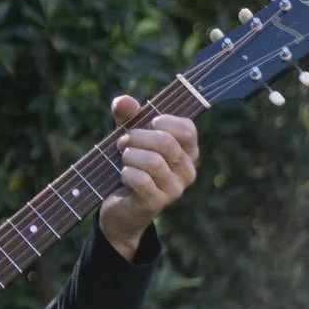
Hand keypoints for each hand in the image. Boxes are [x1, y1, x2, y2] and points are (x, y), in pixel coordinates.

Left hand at [99, 95, 199, 257]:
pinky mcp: (157, 202)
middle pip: (166, 143)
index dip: (164, 121)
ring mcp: (175, 189)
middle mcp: (187, 170)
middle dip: (137, 137)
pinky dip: (126, 173)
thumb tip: (123, 100)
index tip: (147, 123)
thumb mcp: (130, 137)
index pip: (187, 129)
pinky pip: (141, 180)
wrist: (121, 208)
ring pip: (153, 162)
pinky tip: (122, 175)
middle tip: (122, 142)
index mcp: (188, 151)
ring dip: (130, 156)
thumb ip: (128, 117)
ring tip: (123, 159)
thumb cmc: (131, 166)